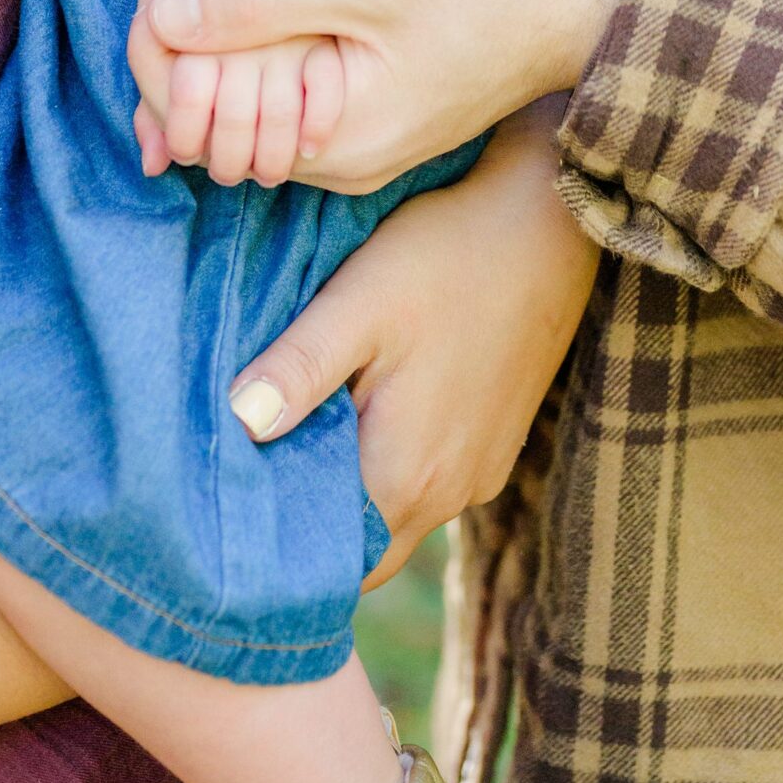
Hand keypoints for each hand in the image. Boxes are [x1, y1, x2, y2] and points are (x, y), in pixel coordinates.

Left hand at [131, 0, 634, 194]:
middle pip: (222, 90)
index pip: (195, 114)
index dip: (163, 43)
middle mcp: (338, 153)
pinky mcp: (380, 96)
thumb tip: (165, 14)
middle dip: (212, 5)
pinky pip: (302, 58)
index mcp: (331, 140)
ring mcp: (361, 129)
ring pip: (262, 67)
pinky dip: (289, 1)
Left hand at [226, 98, 599, 584]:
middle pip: (361, 549)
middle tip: (263, 457)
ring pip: (395, 516)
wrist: (548, 222)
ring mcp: (479, 475)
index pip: (324, 560)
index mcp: (405, 477)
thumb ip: (298, 368)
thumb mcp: (358, 303)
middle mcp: (449, 496)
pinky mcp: (497, 447)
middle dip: (311, 519)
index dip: (276, 538)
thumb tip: (233, 426)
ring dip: (354, 488)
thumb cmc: (447, 255)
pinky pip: (430, 486)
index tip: (235, 495)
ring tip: (310, 426)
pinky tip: (371, 406)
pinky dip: (393, 466)